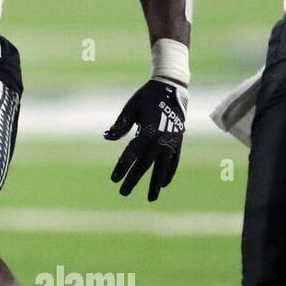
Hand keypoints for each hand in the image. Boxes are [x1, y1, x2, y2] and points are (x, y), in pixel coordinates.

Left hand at [104, 79, 186, 201]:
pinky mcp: (178, 142)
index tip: (113, 179)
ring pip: (162, 167)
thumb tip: (107, 138)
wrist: (171, 88)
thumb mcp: (131, 108)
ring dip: (155, 183)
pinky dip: (169, 173)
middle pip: (145, 164)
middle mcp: (160, 139)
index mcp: (147, 130)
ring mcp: (172, 142)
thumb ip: (120, 125)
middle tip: (123, 192)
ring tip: (151, 198)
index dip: (122, 167)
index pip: (132, 153)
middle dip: (134, 179)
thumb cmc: (146, 97)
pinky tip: (163, 184)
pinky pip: (174, 161)